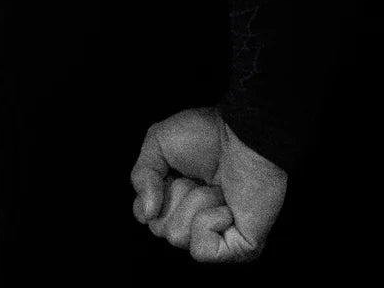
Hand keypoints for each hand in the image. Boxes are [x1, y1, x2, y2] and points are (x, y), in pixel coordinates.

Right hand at [129, 106, 287, 263]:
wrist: (243, 136)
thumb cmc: (206, 134)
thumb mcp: (157, 143)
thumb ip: (140, 177)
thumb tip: (146, 215)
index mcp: (177, 199)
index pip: (146, 217)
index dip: (150, 195)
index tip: (170, 173)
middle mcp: (196, 220)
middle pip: (159, 228)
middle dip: (175, 195)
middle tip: (199, 178)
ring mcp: (218, 236)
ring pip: (178, 236)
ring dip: (196, 202)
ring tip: (218, 188)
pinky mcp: (238, 248)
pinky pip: (202, 249)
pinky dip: (209, 221)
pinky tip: (227, 207)